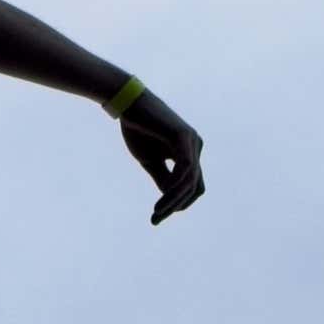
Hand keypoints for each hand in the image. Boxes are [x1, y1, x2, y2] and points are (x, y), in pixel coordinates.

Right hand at [119, 91, 205, 220]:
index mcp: (190, 152)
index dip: (180, 203)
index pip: (193, 185)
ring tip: (157, 212)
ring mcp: (192, 141)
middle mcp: (196, 146)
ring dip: (173, 200)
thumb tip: (171, 200)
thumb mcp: (151, 161)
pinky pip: (186, 168)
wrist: (127, 105)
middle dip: (176, 205)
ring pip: (190, 181)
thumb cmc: (138, 130)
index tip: (160, 215)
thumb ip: (163, 178)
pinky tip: (164, 197)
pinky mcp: (184, 136)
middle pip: (194, 187)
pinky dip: (175, 185)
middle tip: (156, 218)